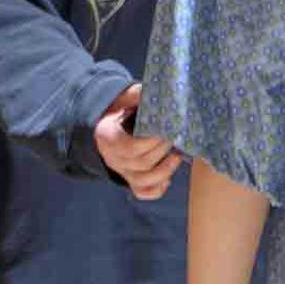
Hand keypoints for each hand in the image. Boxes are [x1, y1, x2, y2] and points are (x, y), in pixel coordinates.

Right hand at [93, 84, 183, 199]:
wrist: (113, 123)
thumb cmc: (123, 108)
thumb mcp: (125, 97)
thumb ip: (138, 94)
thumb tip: (158, 90)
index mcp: (107, 137)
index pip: (129, 148)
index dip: (150, 142)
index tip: (165, 131)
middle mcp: (112, 158)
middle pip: (139, 164)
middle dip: (161, 152)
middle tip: (175, 137)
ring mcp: (121, 171)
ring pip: (142, 181)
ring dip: (164, 172)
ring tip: (177, 157)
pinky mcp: (131, 179)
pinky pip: (142, 192)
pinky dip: (157, 189)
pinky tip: (168, 178)